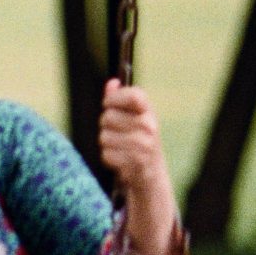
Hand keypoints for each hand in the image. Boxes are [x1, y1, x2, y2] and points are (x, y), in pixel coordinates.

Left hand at [98, 78, 166, 197]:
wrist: (151, 171)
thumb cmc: (138, 139)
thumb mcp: (133, 116)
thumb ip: (120, 99)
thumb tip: (112, 83)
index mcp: (148, 111)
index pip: (132, 95)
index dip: (114, 99)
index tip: (110, 105)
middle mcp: (149, 126)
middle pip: (108, 117)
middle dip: (106, 125)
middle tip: (117, 132)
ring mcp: (144, 144)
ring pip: (104, 137)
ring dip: (107, 143)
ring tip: (120, 146)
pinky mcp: (135, 162)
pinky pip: (106, 154)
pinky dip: (109, 157)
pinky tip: (120, 158)